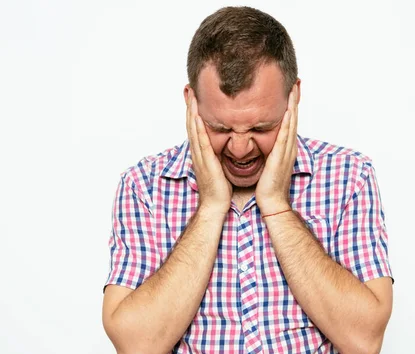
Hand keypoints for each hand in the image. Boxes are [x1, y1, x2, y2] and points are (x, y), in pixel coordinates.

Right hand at [186, 89, 231, 214]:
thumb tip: (225, 145)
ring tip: (191, 95)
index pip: (197, 127)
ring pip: (193, 129)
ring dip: (191, 111)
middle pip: (191, 124)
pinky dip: (197, 126)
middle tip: (189, 88)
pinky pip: (200, 140)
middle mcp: (198, 152)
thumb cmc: (219, 189)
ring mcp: (200, 156)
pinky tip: (197, 115)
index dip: (194, 111)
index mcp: (202, 152)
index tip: (195, 96)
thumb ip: (219, 155)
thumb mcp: (219, 167)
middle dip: (190, 106)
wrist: (215, 205)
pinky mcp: (205, 161)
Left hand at [255, 85, 297, 214]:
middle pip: (293, 119)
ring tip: (293, 89)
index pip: (288, 123)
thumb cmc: (267, 187)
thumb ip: (267, 153)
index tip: (289, 91)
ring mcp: (287, 151)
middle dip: (294, 101)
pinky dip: (287, 121)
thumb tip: (262, 143)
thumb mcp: (268, 164)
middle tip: (295, 83)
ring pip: (291, 123)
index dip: (290, 106)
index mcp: (284, 149)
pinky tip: (288, 109)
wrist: (271, 203)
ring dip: (293, 105)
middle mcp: (288, 147)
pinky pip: (285, 134)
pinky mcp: (281, 156)